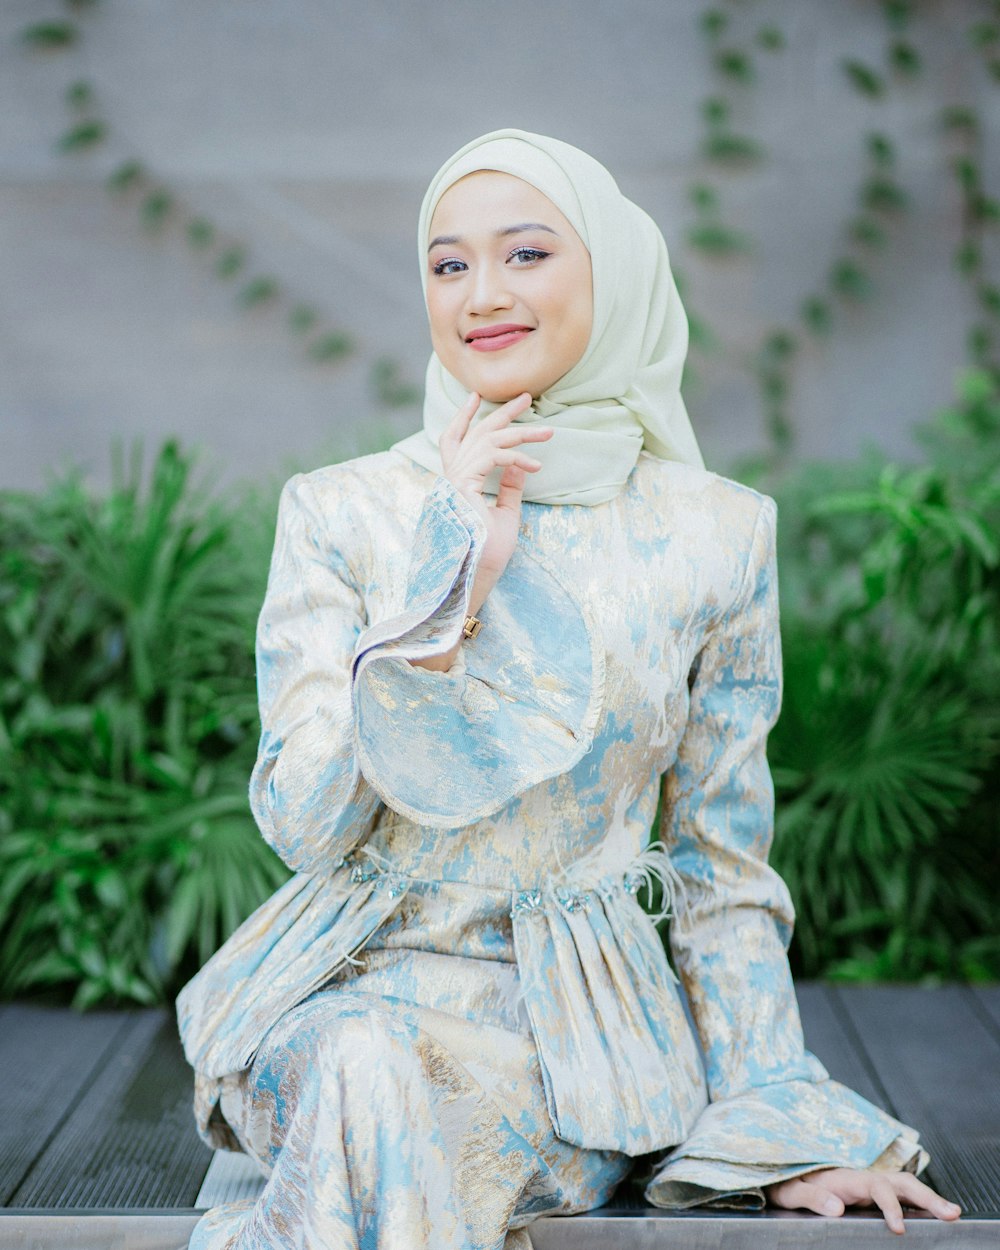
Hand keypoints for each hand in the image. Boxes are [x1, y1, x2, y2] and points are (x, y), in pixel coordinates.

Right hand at [439, 390, 551, 605]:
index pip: (456, 440)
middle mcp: (451, 477)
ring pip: (488, 441)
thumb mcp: (506, 512)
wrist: (480, 573)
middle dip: (501, 413)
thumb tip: (520, 464)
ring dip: (521, 434)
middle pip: (475, 433)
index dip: (465, 417)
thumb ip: (509, 486)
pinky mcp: (463, 486)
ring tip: (548, 432)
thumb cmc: (490, 550)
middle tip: (526, 397)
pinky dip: (517, 458)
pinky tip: (536, 465)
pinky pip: (494, 459)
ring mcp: (455, 481)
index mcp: (457, 482)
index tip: (477, 397)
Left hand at [764, 1166, 961, 1234]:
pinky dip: (918, 1205)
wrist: (784, 1180)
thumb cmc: (787, 1185)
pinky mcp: (869, 1197)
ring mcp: (867, 1187)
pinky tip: (932, 1217)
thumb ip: (812, 1198)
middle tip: (952, 1213)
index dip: (891, 1205)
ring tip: (953, 1214)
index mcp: (845, 1177)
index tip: (899, 1228)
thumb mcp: (791, 1192)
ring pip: (904, 1187)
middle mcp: (861, 1178)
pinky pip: (899, 1197)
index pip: (877, 1186)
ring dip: (928, 1199)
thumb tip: (837, 1208)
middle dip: (927, 1196)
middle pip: (900, 1181)